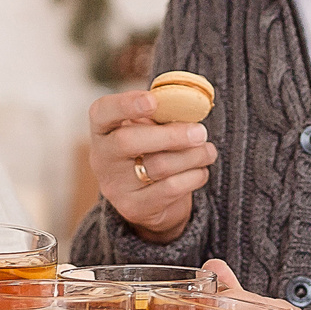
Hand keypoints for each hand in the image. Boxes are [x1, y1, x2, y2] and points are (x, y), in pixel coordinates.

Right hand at [90, 89, 216, 241]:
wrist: (150, 201)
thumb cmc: (151, 151)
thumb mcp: (150, 129)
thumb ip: (162, 115)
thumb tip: (190, 106)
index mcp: (102, 129)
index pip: (102, 111)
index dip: (125, 104)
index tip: (152, 101)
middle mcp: (101, 158)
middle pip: (128, 142)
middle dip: (170, 135)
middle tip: (200, 132)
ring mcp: (115, 186)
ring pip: (158, 166)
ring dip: (192, 156)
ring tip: (209, 150)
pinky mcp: (134, 208)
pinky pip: (170, 189)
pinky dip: (193, 177)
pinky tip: (201, 170)